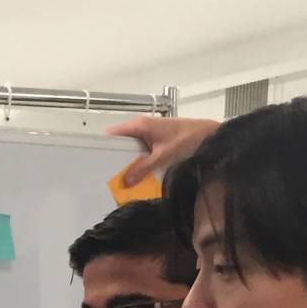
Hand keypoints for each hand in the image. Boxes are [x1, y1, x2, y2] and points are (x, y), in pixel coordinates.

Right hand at [105, 116, 219, 186]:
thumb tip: (124, 182)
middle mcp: (141, 127)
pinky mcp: (157, 141)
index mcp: (139, 125)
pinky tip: (136, 176)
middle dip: (114, 159)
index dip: (103, 147)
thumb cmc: (188, 139)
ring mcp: (149, 134)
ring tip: (118, 180)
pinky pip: (141, 152)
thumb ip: (143, 168)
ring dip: (127, 162)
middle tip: (106, 177)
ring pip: (130, 149)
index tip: (95, 163)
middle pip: (120, 143)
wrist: (211, 135)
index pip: (112, 134)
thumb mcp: (163, 156)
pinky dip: (138, 163)